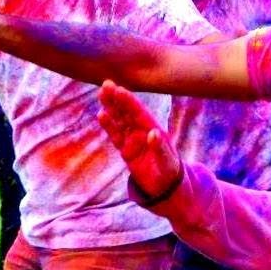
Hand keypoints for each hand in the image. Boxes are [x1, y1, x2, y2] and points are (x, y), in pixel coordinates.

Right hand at [96, 82, 182, 201]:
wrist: (164, 185)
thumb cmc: (169, 170)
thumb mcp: (167, 161)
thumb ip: (160, 147)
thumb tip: (153, 133)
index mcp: (153, 128)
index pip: (139, 112)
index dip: (129, 101)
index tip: (120, 90)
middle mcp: (141, 130)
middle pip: (127, 111)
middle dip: (117, 98)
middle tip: (106, 84)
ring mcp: (132, 139)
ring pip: (119, 120)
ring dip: (111, 107)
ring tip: (101, 94)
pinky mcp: (125, 149)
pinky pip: (115, 135)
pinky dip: (109, 126)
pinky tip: (101, 115)